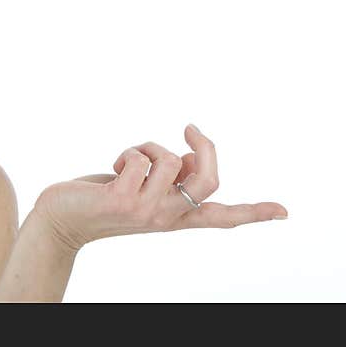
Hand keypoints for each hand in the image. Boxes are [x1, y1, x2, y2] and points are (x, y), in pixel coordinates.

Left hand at [32, 124, 287, 252]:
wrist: (60, 220)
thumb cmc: (99, 198)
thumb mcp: (142, 187)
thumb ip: (168, 177)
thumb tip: (189, 157)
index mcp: (174, 217)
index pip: (222, 217)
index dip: (254, 212)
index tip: (285, 211)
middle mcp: (166, 218)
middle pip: (209, 180)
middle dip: (205, 146)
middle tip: (189, 127)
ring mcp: (146, 212)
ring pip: (170, 161)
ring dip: (148, 148)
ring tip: (127, 162)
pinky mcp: (124, 201)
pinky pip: (140, 158)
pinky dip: (126, 153)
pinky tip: (112, 169)